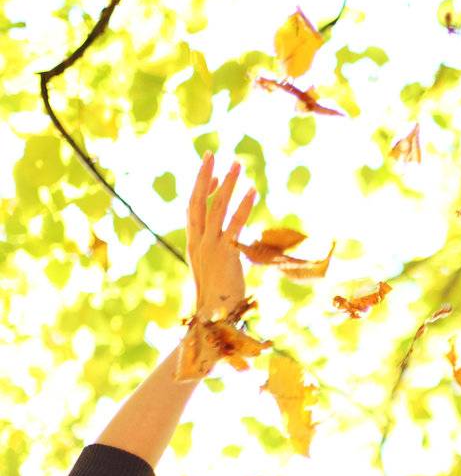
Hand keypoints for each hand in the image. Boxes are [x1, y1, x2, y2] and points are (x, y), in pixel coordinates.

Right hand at [186, 151, 255, 322]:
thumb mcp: (216, 273)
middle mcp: (197, 243)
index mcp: (193, 245)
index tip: (213, 173)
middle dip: (205, 176)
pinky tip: (252, 191)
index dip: (202, 190)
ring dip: (228, 185)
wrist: (213, 321)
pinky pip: (234, 226)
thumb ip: (222, 256)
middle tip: (213, 154)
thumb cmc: (217, 301)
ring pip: (217, 209)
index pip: (192, 209)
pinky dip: (243, 207)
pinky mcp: (224, 255)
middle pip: (198, 201)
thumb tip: (233, 247)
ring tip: (238, 165)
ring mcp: (209, 248)